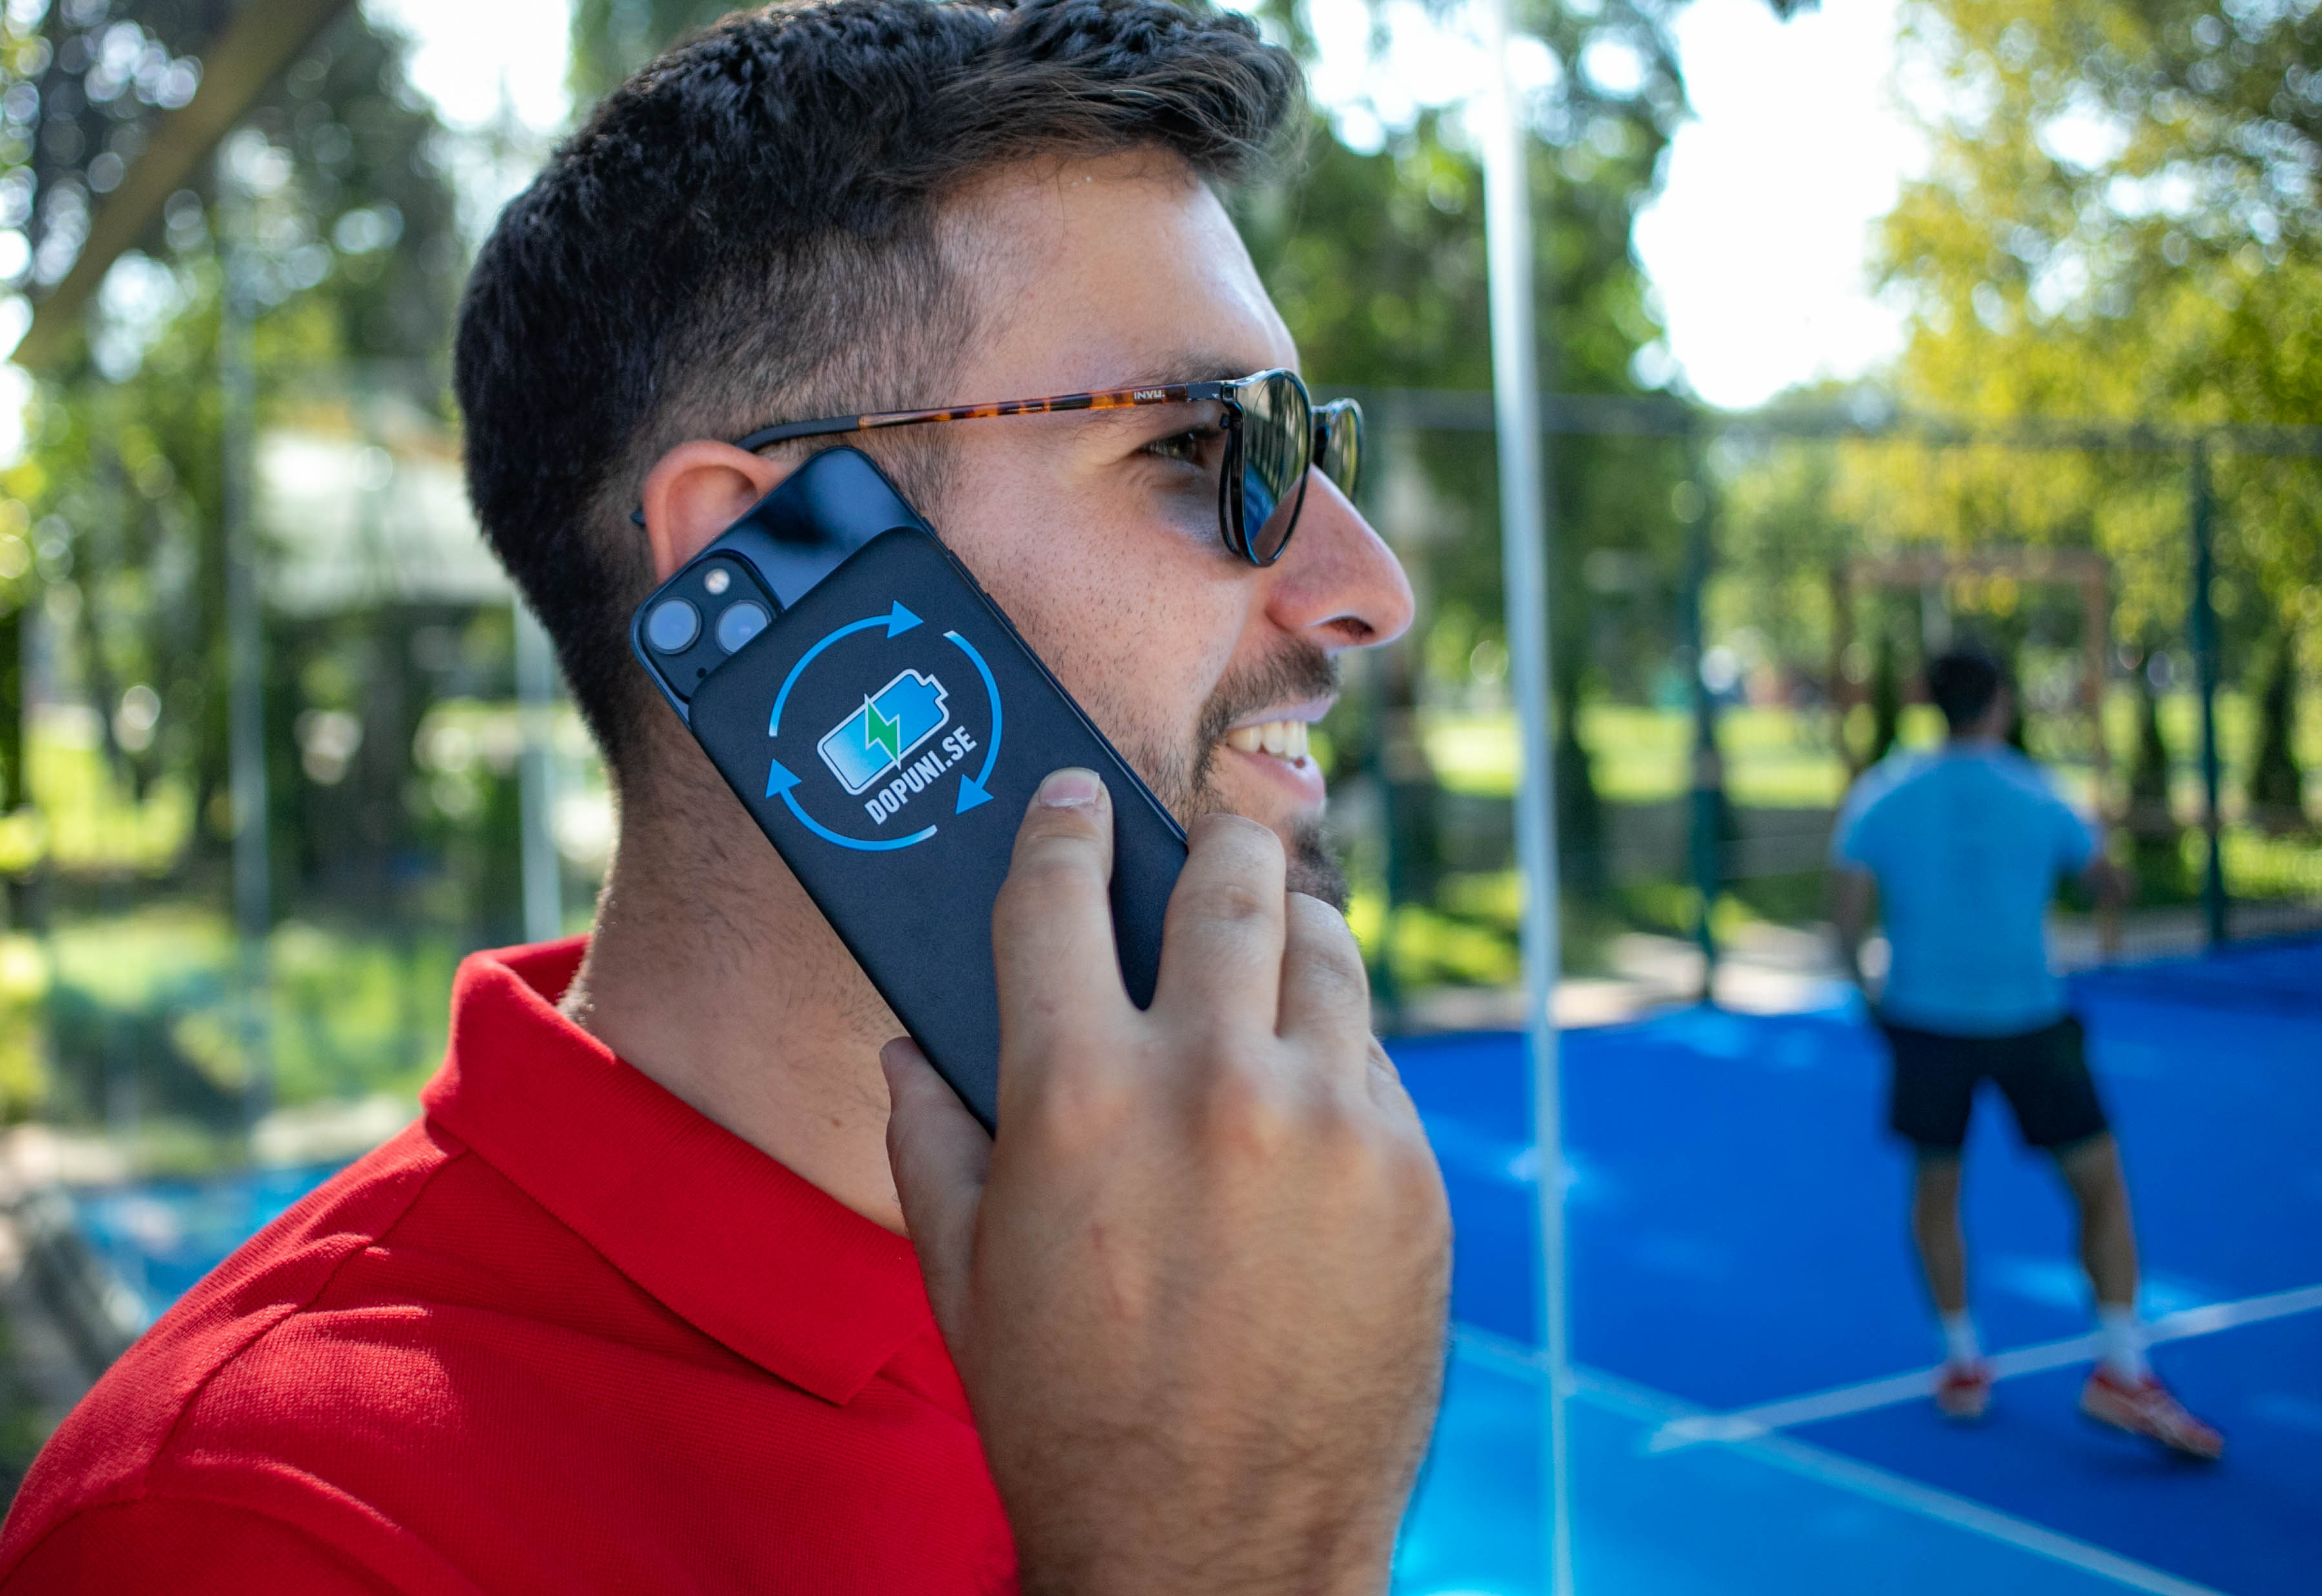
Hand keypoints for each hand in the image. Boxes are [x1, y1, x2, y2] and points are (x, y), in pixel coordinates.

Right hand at [883, 769, 1450, 1595]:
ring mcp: (1330, 1124)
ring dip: (1287, 935)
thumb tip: (909, 1044)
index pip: (1061, 890)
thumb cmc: (1068, 1415)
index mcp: (1076, 1095)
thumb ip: (930, 1134)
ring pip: (1324, 950)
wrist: (1216, 1551)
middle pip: (1227, 881)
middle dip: (1210, 847)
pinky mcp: (1412, 1175)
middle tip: (1202, 850)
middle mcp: (1211, 1083)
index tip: (1074, 799)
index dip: (1064, 824)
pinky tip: (1304, 1093)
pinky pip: (1375, 1060)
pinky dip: (1336, 1053)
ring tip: (1265, 952)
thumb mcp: (962, 1271)